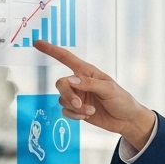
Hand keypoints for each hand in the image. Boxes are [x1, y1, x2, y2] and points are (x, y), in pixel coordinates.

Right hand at [33, 40, 156, 151]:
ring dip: (74, 108)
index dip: (51, 50)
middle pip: (61, 83)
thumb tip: (71, 80)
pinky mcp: (77, 110)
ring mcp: (78, 96)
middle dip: (67, 94)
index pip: (66, 58)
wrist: (126, 120)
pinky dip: (74, 115)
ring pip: (62, 99)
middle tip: (79, 104)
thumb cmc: (122, 100)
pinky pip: (65, 111)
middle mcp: (80, 83)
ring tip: (90, 111)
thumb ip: (90, 84)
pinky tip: (87, 116)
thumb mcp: (109, 89)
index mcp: (87, 72)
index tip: (38, 43)